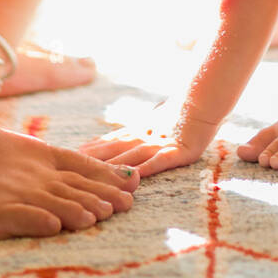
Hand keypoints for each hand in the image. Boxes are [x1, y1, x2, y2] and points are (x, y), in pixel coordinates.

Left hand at [78, 99, 217, 176]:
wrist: (206, 100)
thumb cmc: (184, 108)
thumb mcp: (157, 115)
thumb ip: (142, 125)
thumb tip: (125, 130)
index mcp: (140, 128)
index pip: (111, 139)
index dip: (91, 147)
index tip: (72, 154)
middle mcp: (145, 136)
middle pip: (114, 149)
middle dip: (93, 159)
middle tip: (71, 168)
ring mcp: (160, 144)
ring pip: (130, 157)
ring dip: (110, 167)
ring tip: (92, 176)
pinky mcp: (177, 152)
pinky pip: (157, 162)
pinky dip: (143, 170)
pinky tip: (131, 178)